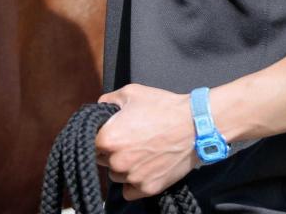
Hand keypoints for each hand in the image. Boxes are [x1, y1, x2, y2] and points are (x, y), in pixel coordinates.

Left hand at [95, 84, 197, 200]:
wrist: (195, 125)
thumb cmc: (162, 107)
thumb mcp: (129, 93)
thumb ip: (106, 100)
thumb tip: (99, 108)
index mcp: (107, 138)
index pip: (90, 142)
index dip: (99, 136)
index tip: (109, 132)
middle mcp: (117, 161)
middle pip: (101, 159)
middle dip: (110, 150)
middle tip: (128, 140)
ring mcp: (133, 177)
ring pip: (115, 175)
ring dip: (122, 166)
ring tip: (139, 152)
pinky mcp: (149, 188)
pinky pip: (129, 191)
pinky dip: (133, 183)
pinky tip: (142, 168)